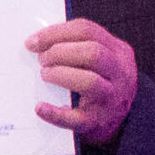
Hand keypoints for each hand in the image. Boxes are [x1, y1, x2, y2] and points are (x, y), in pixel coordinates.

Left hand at [27, 18, 137, 144]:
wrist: (118, 121)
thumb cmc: (101, 84)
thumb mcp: (102, 61)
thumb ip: (79, 47)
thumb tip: (39, 42)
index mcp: (119, 52)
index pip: (87, 31)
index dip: (56, 33)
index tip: (34, 41)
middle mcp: (120, 74)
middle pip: (92, 53)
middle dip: (60, 52)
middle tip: (42, 59)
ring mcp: (110, 99)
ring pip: (89, 81)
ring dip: (60, 74)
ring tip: (44, 74)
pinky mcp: (96, 123)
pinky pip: (75, 119)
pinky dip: (55, 113)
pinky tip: (40, 107)